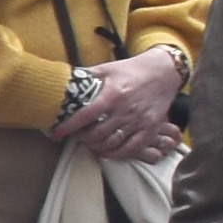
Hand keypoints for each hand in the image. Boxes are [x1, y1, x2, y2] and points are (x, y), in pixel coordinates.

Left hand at [64, 47, 182, 156]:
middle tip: (76, 136)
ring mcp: (140, 120)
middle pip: (98, 134)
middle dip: (82, 138)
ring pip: (113, 143)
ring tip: (89, 143)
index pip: (85, 115)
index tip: (57, 133)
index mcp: (113, 94)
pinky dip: (116, 154)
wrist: (164, 70)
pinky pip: (132, 148)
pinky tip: (106, 151)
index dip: (68, 127)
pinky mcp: (152, 128)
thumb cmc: (132, 69)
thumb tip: (64, 83)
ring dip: (96, 146)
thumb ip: (86, 77)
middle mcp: (126, 110)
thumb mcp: (107, 69)